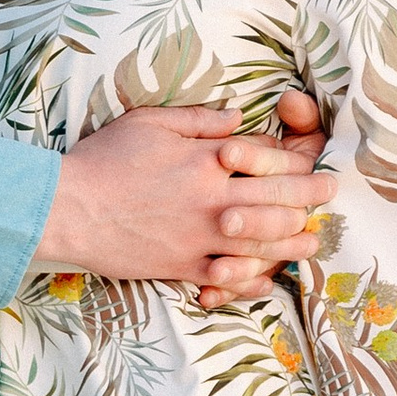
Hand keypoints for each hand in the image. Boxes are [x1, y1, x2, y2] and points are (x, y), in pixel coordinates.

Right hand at [36, 90, 332, 298]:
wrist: (67, 208)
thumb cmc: (104, 160)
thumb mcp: (150, 122)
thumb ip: (199, 119)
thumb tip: (238, 115)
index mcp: (208, 159)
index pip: (271, 160)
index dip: (299, 164)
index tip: (314, 166)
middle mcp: (212, 199)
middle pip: (279, 200)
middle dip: (311, 200)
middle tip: (329, 199)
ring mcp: (200, 237)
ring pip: (264, 242)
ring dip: (294, 243)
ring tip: (310, 243)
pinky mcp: (182, 266)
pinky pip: (228, 277)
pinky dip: (251, 280)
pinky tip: (267, 280)